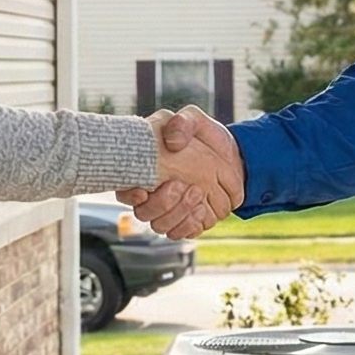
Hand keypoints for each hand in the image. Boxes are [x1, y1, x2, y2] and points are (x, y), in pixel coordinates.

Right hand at [117, 107, 241, 238]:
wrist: (231, 157)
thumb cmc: (204, 137)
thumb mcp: (194, 121)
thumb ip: (182, 124)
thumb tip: (173, 142)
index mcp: (143, 171)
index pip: (123, 189)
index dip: (128, 194)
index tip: (142, 190)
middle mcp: (150, 196)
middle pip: (142, 213)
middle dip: (161, 203)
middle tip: (181, 185)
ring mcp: (167, 212)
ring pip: (160, 226)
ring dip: (178, 213)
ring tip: (197, 193)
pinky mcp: (184, 223)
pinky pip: (180, 233)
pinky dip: (190, 224)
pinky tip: (202, 208)